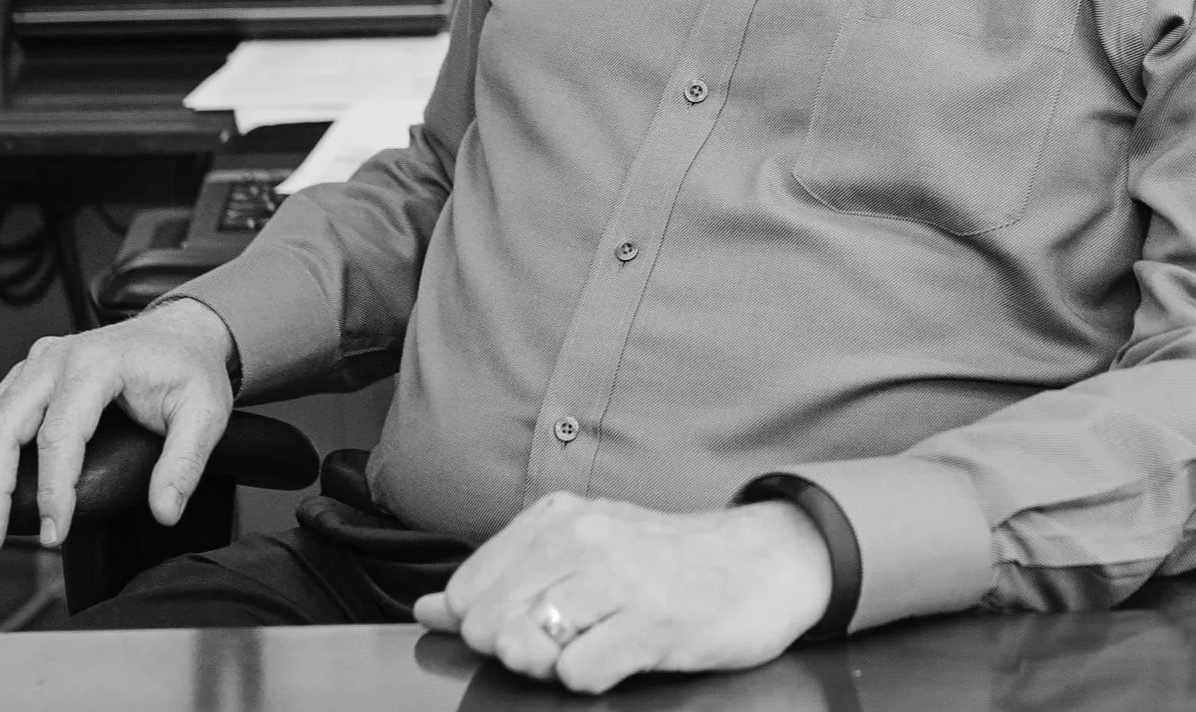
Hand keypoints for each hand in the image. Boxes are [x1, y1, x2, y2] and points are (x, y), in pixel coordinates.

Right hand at [0, 298, 234, 556]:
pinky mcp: (18, 382)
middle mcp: (52, 360)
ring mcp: (30, 369)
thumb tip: (165, 511)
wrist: (176, 334)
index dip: (52, 490)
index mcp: (96, 364)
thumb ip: (185, 461)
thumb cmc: (186, 369)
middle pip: (1, 429)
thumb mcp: (206, 411)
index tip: (52, 535)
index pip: (61, 434)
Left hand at [413, 493, 832, 693]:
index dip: (488, 624)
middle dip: (513, 649)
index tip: (532, 622)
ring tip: (593, 648)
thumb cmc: (670, 562)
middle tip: (567, 640)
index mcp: (557, 517)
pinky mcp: (653, 623)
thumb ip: (505, 576)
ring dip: (548, 665)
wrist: (766, 562)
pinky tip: (620, 657)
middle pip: (488, 623)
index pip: (468, 591)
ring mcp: (618, 579)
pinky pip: (579, 672)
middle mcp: (582, 538)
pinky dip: (589, 677)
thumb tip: (429, 608)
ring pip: (525, 645)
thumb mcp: (584, 550)